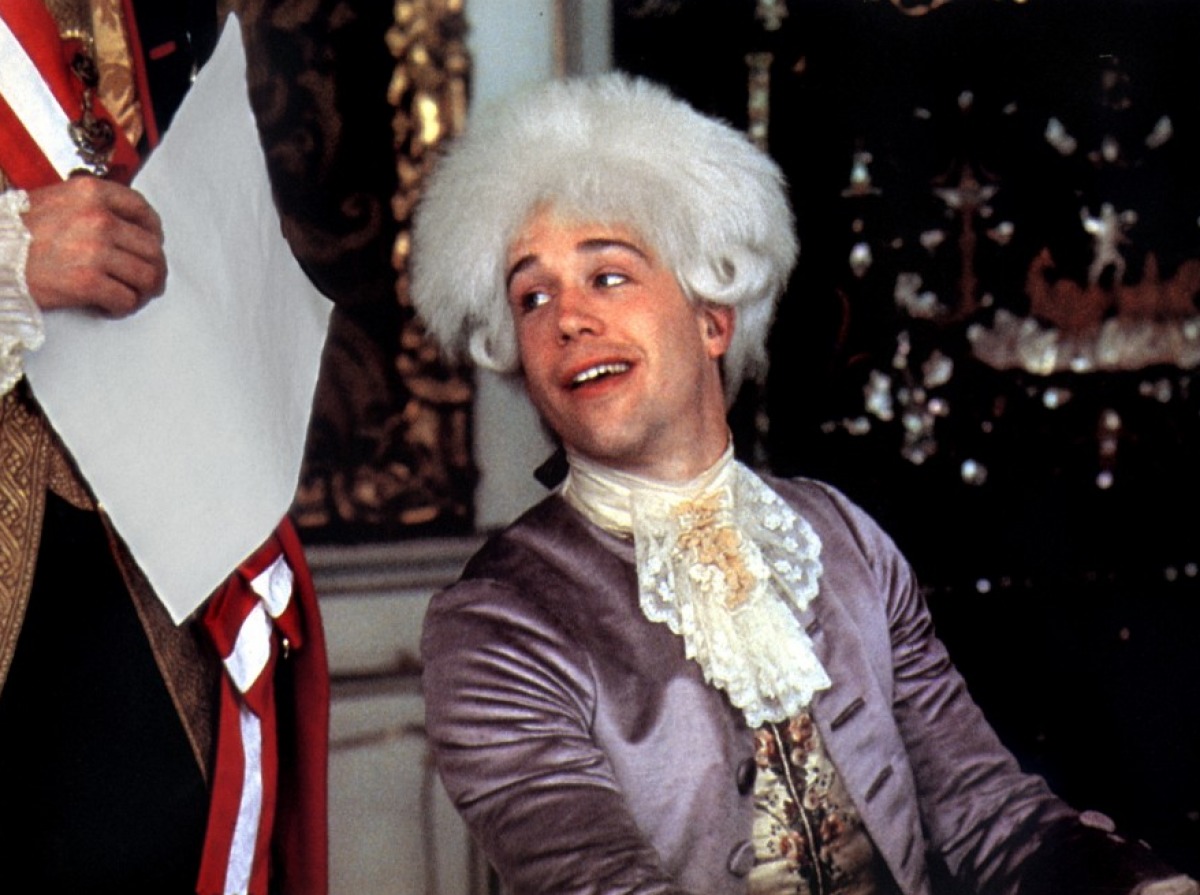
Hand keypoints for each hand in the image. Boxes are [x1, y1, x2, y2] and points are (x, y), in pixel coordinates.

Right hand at [22, 176, 166, 316]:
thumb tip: (123, 226)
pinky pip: (126, 299)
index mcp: (90, 193)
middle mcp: (98, 218)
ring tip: (131, 296)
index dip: (154, 232)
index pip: (142, 210)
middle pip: (151, 248)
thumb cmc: (13, 234)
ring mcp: (95, 250)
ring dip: (143, 291)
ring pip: (146, 276)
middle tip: (148, 281)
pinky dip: (124, 307)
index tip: (153, 244)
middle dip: (154, 268)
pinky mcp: (88, 282)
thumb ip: (89, 208)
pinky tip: (111, 306)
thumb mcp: (54, 202)